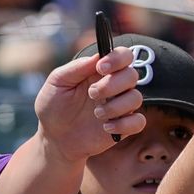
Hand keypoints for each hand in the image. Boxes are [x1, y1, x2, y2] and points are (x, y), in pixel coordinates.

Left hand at [33, 46, 144, 163]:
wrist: (54, 138)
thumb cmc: (54, 106)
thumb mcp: (58, 82)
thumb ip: (76, 67)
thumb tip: (97, 57)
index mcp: (100, 71)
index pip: (123, 56)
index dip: (118, 58)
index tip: (101, 68)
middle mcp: (115, 87)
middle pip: (132, 76)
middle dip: (112, 84)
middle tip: (91, 93)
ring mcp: (121, 107)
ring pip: (136, 98)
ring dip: (115, 106)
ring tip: (96, 114)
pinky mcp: (124, 127)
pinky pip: (139, 122)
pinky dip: (124, 125)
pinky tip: (106, 128)